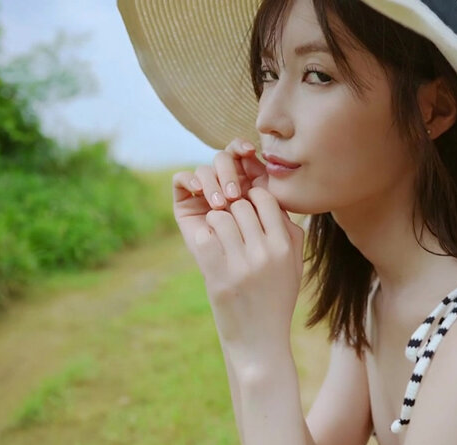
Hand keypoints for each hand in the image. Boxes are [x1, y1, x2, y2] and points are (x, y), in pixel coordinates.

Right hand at [172, 137, 269, 254]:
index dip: (241, 147)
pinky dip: (189, 179)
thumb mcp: (276, 224)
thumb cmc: (266, 258)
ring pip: (205, 168)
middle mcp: (225, 185)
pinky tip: (199, 191)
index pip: (240, 152)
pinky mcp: (185, 204)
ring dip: (213, 182)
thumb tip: (273, 168)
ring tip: (221, 205)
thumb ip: (275, 200)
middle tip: (235, 195)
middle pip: (223, 158)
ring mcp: (204, 194)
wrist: (244, 287)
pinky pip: (181, 179)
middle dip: (229, 172)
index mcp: (247, 183)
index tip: (249, 151)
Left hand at [172, 139, 303, 364]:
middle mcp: (264, 253)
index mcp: (284, 247)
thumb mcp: (294, 267)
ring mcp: (240, 265)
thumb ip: (291, 235)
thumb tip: (276, 204)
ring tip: (217, 232)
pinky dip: (204, 237)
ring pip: (220, 218)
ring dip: (215, 221)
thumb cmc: (277, 301)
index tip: (247, 208)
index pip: (266, 199)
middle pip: (241, 206)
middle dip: (232, 208)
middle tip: (229, 220)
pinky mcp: (218, 277)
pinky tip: (210, 247)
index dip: (253, 198)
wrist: (260, 341)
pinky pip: (205, 238)